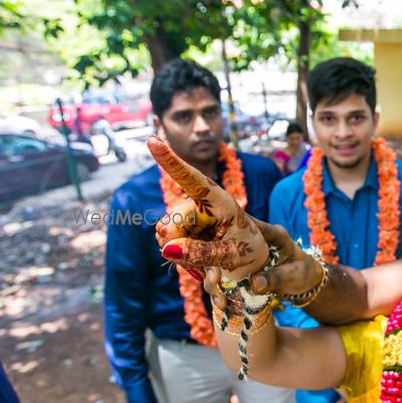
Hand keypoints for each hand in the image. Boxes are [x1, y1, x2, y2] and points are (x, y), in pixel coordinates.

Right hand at [147, 136, 266, 279]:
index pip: (191, 178)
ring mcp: (187, 217)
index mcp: (218, 199)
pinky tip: (198, 261)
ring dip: (180, 254)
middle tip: (206, 260)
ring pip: (164, 237)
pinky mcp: (180, 230)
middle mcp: (198, 203)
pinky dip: (179, 258)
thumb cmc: (249, 250)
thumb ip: (204, 252)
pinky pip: (166, 245)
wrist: (250, 262)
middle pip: (168, 224)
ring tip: (208, 260)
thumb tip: (168, 249)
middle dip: (179, 245)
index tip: (152, 140)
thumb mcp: (234, 254)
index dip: (170, 160)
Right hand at [201, 218, 323, 309]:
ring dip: (213, 279)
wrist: (305, 282)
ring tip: (220, 299)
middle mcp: (252, 241)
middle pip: (222, 242)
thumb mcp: (293, 275)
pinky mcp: (238, 270)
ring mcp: (243, 256)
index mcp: (269, 233)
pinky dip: (219, 289)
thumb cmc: (302, 272)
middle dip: (212, 259)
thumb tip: (254, 283)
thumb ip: (275, 277)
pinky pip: (222, 277)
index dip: (223, 225)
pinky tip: (222, 303)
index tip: (209, 238)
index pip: (244, 221)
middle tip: (214, 279)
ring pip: (218, 262)